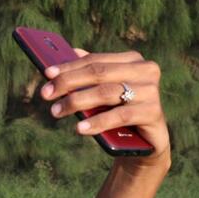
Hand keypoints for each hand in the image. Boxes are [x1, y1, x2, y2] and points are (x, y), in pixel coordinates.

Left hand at [40, 49, 170, 171]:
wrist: (144, 145)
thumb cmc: (119, 114)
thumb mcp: (102, 95)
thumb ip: (90, 74)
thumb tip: (69, 52)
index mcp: (132, 60)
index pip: (95, 61)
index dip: (69, 67)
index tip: (46, 74)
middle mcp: (145, 71)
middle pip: (99, 73)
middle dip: (68, 82)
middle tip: (45, 94)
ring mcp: (151, 91)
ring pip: (106, 92)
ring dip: (77, 102)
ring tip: (55, 111)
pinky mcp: (153, 113)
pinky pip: (120, 116)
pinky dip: (97, 122)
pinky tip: (79, 128)